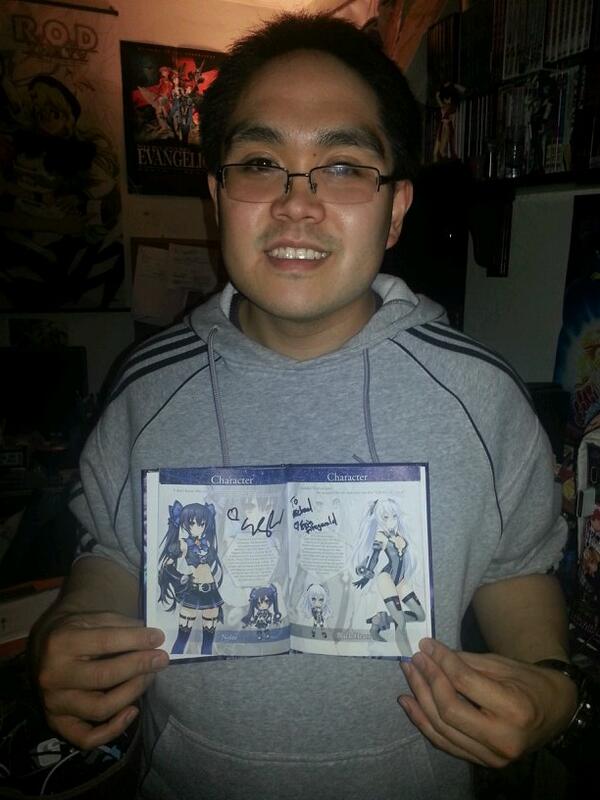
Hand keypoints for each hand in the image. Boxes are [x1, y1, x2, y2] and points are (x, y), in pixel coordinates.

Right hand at [35, 611, 168, 750]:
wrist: (41, 650)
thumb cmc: (73, 631)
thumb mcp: (92, 618)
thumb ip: (121, 625)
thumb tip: (152, 638)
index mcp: (61, 642)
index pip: (106, 641)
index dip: (136, 640)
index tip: (159, 638)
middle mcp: (54, 675)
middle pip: (105, 676)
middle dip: (139, 666)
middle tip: (161, 659)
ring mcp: (54, 703)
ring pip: (101, 708)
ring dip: (133, 693)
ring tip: (148, 678)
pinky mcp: (57, 723)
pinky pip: (87, 738)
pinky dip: (114, 729)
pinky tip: (132, 711)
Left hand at [398, 638, 577, 767]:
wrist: (555, 712)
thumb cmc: (529, 682)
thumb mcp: (502, 664)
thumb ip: (466, 662)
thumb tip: (430, 653)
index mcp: (514, 708)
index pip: (465, 683)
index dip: (441, 662)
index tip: (425, 645)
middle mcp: (504, 739)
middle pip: (450, 709)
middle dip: (427, 680)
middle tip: (414, 659)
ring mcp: (492, 757)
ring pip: (442, 729)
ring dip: (420, 699)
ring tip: (408, 674)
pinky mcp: (482, 762)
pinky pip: (445, 743)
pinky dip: (423, 722)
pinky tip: (409, 702)